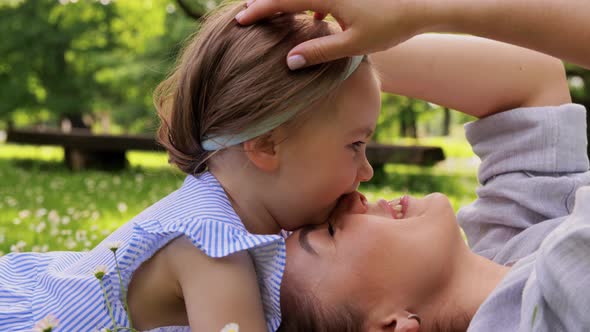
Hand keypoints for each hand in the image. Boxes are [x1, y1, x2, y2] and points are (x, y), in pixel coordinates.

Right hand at [236, 0, 433, 69]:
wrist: (421, 6)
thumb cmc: (389, 26)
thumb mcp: (353, 44)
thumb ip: (319, 51)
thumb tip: (288, 61)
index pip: (282, 1)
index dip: (259, 10)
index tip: (239, 19)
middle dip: (266, 2)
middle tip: (246, 13)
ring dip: (286, 3)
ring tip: (271, 16)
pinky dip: (308, 4)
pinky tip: (314, 20)